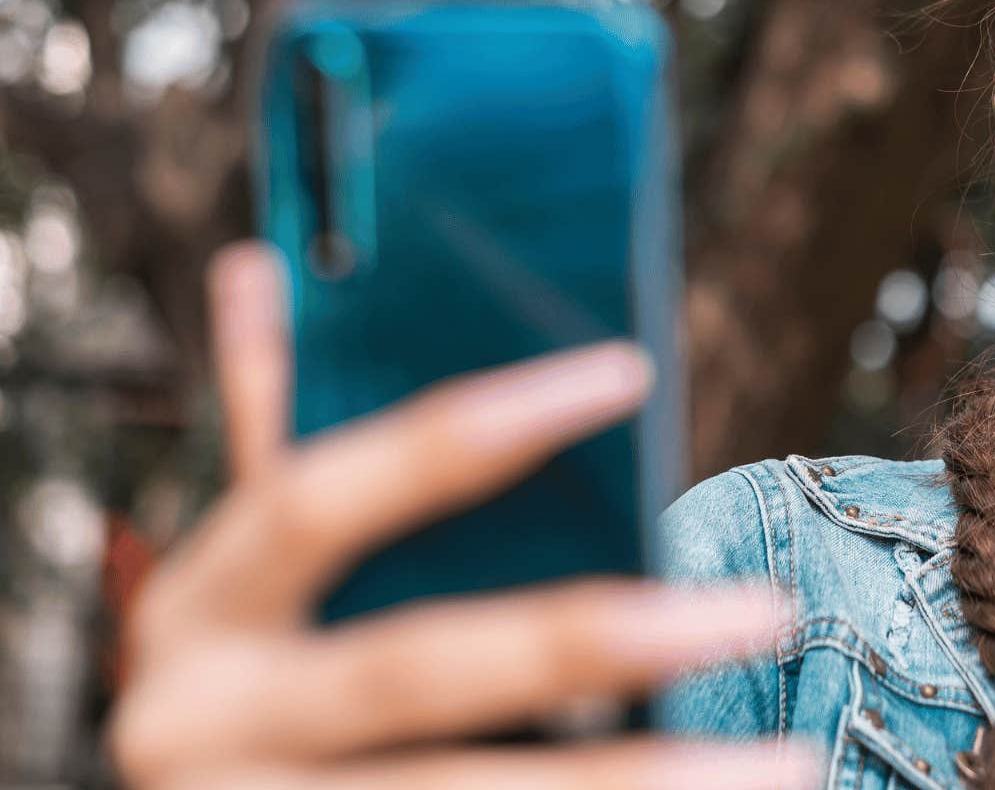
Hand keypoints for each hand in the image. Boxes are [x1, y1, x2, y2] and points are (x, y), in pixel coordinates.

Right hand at [107, 241, 817, 789]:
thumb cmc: (249, 683)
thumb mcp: (242, 572)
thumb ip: (272, 432)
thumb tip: (264, 262)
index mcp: (197, 608)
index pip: (327, 494)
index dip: (472, 431)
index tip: (625, 371)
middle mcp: (199, 723)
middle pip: (420, 669)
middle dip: (599, 639)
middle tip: (767, 608)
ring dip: (641, 780)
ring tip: (790, 765)